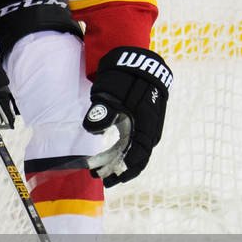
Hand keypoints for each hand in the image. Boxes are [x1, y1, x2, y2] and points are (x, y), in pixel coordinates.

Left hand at [83, 47, 171, 184]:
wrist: (139, 62)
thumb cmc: (126, 78)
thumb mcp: (112, 92)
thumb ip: (102, 111)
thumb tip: (91, 129)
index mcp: (146, 125)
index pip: (138, 155)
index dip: (124, 170)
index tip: (109, 179)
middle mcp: (150, 130)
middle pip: (136, 158)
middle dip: (118, 170)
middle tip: (99, 177)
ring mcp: (147, 127)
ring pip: (134, 152)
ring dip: (117, 162)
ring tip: (99, 170)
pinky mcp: (142, 124)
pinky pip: (133, 144)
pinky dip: (121, 152)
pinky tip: (107, 156)